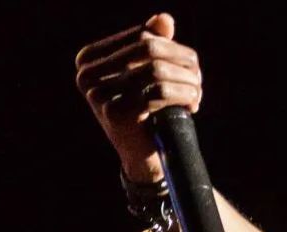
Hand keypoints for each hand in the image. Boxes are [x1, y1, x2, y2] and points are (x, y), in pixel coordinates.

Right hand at [73, 13, 203, 181]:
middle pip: (149, 50)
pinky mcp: (116, 112)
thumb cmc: (146, 111)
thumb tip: (165, 19)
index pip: (141, 36)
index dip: (173, 47)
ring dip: (186, 80)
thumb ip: (152, 44)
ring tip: (198, 93)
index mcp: (89, 58)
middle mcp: (87, 73)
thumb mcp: (147, 74)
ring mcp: (98, 93)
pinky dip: (183, 96)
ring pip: (156, 69)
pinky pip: (159, 93)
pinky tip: (192, 106)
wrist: (143, 156)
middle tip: (199, 79)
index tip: (191, 64)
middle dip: (182, 62)